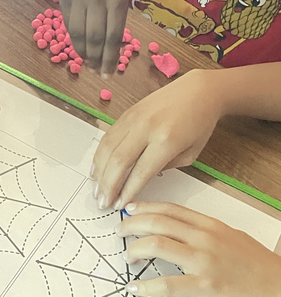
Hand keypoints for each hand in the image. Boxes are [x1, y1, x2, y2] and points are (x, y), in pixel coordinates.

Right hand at [60, 0, 128, 75]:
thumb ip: (116, 21)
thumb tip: (112, 51)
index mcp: (116, 0)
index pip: (113, 35)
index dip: (110, 57)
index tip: (109, 73)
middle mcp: (97, 0)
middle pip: (95, 37)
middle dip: (96, 59)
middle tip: (98, 73)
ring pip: (78, 33)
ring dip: (83, 52)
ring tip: (88, 64)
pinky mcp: (65, 0)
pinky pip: (69, 25)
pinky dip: (74, 40)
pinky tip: (80, 49)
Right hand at [92, 71, 221, 208]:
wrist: (198, 91)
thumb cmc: (200, 123)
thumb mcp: (191, 153)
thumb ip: (165, 167)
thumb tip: (140, 178)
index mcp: (166, 141)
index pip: (140, 172)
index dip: (127, 191)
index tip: (120, 206)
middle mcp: (146, 128)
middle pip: (118, 161)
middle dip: (108, 185)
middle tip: (103, 202)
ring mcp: (133, 118)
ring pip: (108, 148)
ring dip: (99, 172)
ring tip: (96, 189)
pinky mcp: (126, 113)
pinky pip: (107, 136)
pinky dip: (100, 155)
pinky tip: (97, 169)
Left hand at [120, 202, 280, 296]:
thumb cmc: (261, 269)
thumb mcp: (234, 239)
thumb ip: (207, 233)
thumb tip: (182, 233)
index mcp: (211, 225)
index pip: (170, 209)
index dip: (145, 207)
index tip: (129, 209)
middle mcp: (205, 238)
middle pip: (157, 222)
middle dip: (131, 224)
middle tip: (119, 232)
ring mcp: (204, 261)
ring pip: (157, 245)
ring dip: (134, 250)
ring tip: (127, 257)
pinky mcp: (205, 287)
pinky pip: (167, 283)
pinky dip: (145, 286)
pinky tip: (134, 288)